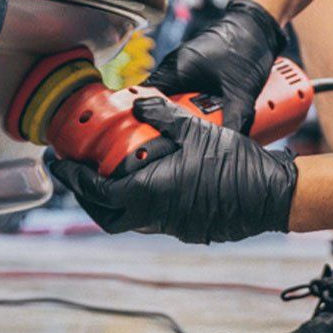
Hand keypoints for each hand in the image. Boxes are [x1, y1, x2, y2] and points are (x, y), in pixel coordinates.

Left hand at [48, 97, 297, 243]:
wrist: (270, 195)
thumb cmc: (236, 164)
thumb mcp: (198, 129)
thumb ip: (165, 116)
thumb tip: (139, 104)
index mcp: (151, 192)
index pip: (97, 191)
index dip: (74, 178)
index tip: (61, 164)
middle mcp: (156, 215)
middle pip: (106, 214)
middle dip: (88, 195)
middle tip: (80, 173)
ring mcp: (172, 226)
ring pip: (130, 218)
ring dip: (116, 199)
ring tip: (113, 173)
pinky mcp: (187, 228)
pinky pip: (153, 218)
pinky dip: (142, 202)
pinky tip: (151, 180)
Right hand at [147, 0, 285, 133]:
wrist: (259, 24)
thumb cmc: (246, 46)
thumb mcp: (242, 91)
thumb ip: (235, 120)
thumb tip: (229, 146)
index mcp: (175, 70)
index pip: (145, 101)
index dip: (144, 124)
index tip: (149, 145)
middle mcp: (174, 68)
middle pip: (160, 105)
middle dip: (169, 127)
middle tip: (178, 147)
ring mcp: (185, 68)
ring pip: (176, 101)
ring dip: (185, 118)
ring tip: (194, 138)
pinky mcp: (198, 70)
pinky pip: (189, 94)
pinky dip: (196, 108)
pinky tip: (210, 120)